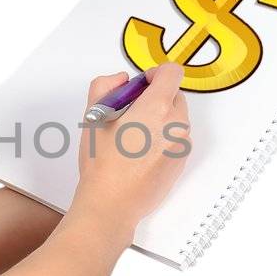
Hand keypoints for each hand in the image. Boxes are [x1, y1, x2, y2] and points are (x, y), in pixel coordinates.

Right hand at [73, 62, 190, 232]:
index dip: (155, 74)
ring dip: (160, 118)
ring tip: (133, 137)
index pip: (172, 72)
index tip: (141, 85)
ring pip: (176, 117)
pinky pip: (177, 137)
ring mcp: (182, 144)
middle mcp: (176, 124)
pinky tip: (141, 152)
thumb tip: (122, 80)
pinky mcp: (182, 160)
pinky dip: (164, 137)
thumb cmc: (102, 163)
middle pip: (174, 95)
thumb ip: (105, 85)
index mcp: (157, 107)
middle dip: (155, 98)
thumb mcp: (94, 116)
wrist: (113, 203)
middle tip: (130, 114)